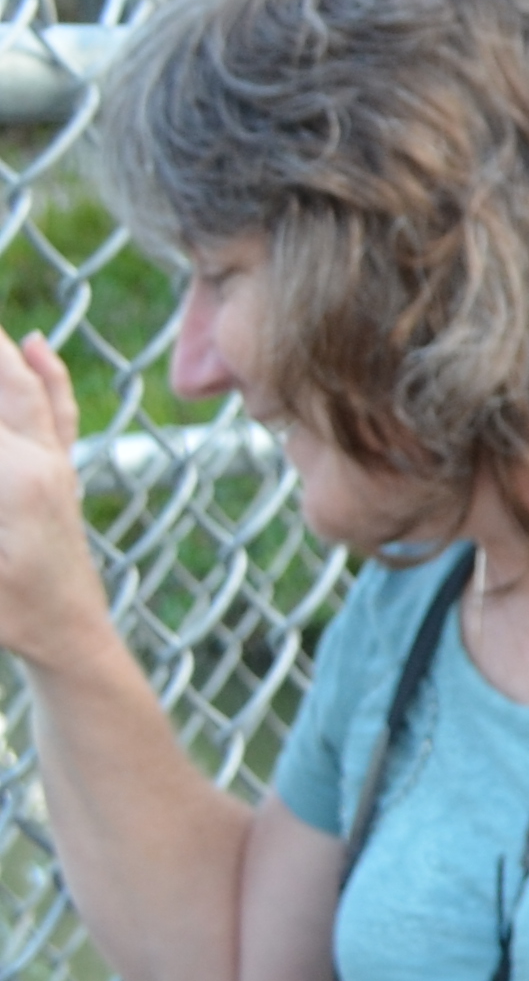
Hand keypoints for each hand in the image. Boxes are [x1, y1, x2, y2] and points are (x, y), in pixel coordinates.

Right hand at [0, 339, 113, 672]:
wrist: (69, 637)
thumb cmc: (13, 611)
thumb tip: (11, 464)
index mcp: (18, 480)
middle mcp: (41, 460)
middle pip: (5, 387)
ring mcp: (56, 464)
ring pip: (26, 389)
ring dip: (0, 352)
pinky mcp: (63, 474)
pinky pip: (55, 410)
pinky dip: (45, 373)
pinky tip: (36, 343)